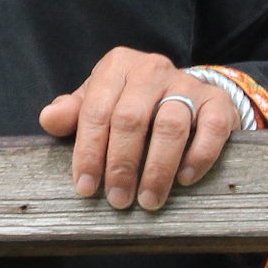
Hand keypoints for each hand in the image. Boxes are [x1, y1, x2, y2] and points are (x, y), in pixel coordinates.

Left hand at [39, 47, 234, 212]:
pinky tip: (184, 179)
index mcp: (117, 66)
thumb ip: (74, 113)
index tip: (86, 187)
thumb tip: (49, 119)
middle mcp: (151, 69)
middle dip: (121, 165)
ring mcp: (187, 83)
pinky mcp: (218, 101)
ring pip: (170, 126)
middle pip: (130, 119)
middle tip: (118, 200)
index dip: (89, 151)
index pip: (96, 110)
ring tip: (148, 200)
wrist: (189, 94)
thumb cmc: (133, 103)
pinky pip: (210, 128)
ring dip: (157, 169)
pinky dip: (197, 156)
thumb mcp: (100, 102)